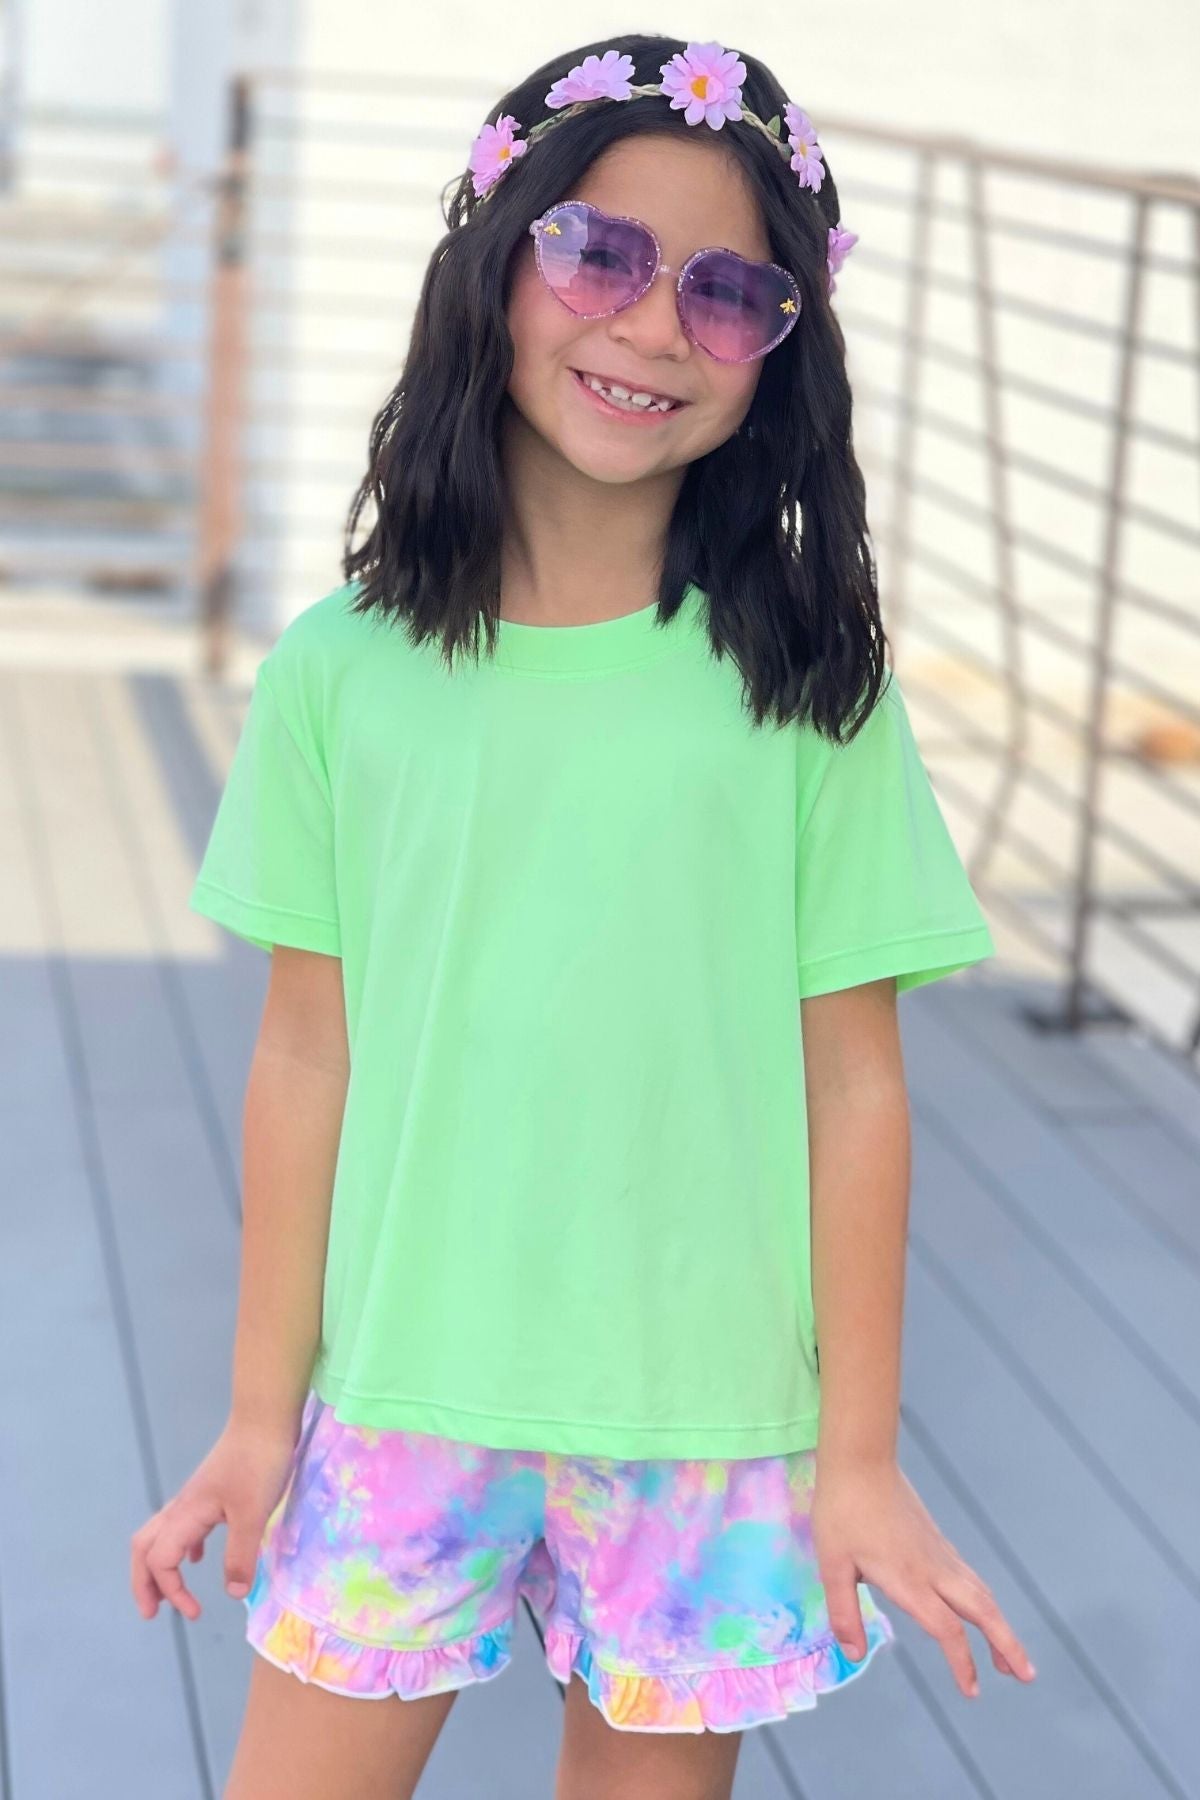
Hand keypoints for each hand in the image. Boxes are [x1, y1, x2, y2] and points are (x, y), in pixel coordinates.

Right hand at [129, 1416, 299, 1621]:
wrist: (266, 1417)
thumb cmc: (259, 1462)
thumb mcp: (252, 1514)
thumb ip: (240, 1555)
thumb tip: (232, 1594)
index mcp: (187, 1515)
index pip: (161, 1562)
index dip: (171, 1592)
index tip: (195, 1613)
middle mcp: (183, 1506)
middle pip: (144, 1547)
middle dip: (143, 1582)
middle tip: (151, 1612)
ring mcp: (196, 1496)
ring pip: (162, 1535)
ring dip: (160, 1566)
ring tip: (169, 1592)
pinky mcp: (211, 1490)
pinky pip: (185, 1525)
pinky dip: (184, 1547)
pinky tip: (199, 1556)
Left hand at [811, 1456, 1036, 1699]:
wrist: (861, 1460)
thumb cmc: (842, 1511)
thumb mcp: (832, 1566)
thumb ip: (844, 1613)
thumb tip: (854, 1655)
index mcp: (911, 1580)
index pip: (948, 1630)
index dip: (963, 1663)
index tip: (972, 1691)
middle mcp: (934, 1568)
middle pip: (983, 1611)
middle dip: (1007, 1644)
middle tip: (1026, 1675)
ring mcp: (939, 1551)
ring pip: (981, 1592)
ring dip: (998, 1624)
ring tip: (1009, 1656)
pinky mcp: (936, 1538)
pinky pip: (969, 1576)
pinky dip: (983, 1601)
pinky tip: (978, 1609)